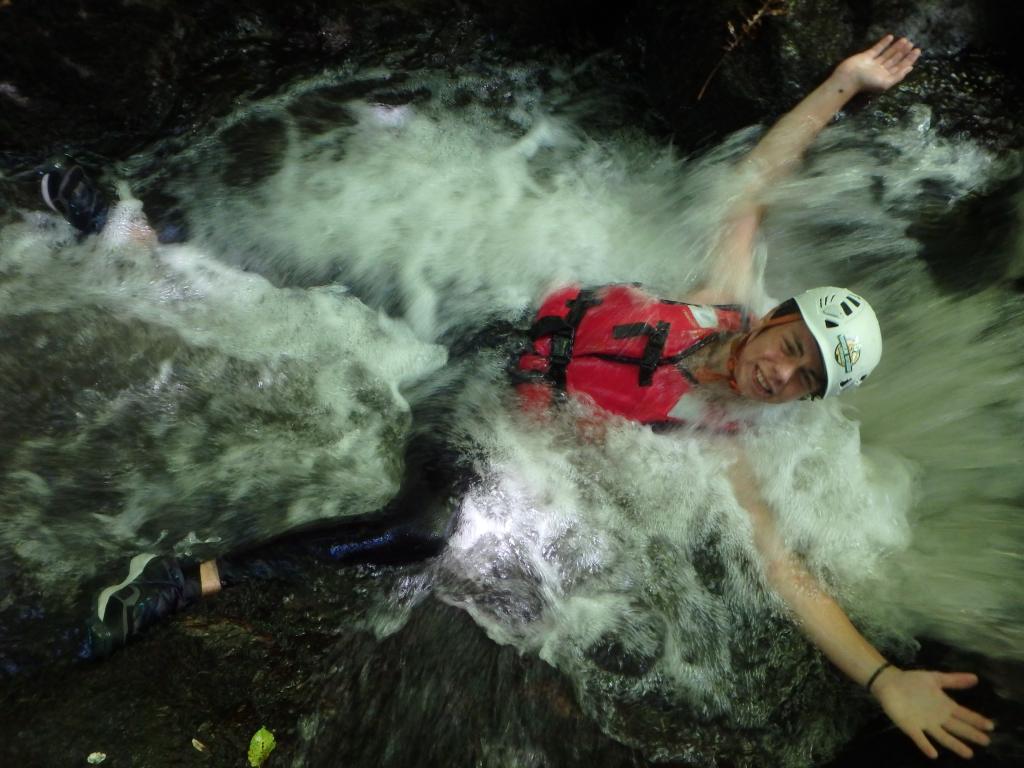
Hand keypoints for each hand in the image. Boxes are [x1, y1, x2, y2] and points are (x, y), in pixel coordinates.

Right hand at [833, 34, 920, 93]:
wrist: (848, 78)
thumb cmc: (866, 82)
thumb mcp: (885, 83)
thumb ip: (897, 76)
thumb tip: (909, 68)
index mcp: (886, 77)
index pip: (900, 67)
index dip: (909, 59)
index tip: (917, 51)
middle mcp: (880, 70)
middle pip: (895, 60)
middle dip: (903, 52)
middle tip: (911, 43)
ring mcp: (873, 63)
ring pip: (887, 53)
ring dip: (896, 47)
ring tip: (905, 39)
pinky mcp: (866, 56)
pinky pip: (877, 48)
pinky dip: (883, 43)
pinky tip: (890, 37)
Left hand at [872, 667, 994, 758]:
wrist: (889, 682)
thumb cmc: (912, 681)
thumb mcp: (935, 678)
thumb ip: (954, 680)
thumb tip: (975, 678)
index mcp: (944, 706)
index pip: (964, 715)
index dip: (976, 720)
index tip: (990, 726)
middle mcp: (938, 717)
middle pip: (957, 728)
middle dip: (971, 734)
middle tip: (986, 741)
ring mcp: (925, 724)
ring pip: (943, 736)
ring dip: (955, 745)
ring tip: (969, 753)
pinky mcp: (910, 727)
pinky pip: (919, 738)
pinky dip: (926, 745)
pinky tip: (934, 754)